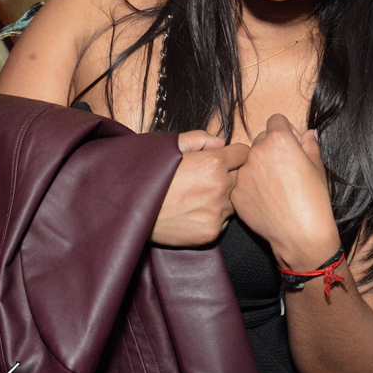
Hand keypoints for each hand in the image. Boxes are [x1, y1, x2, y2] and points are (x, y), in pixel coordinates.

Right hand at [152, 130, 248, 246]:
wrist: (128, 209)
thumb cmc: (149, 174)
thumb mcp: (170, 146)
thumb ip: (200, 139)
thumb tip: (222, 143)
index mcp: (214, 162)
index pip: (244, 153)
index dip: (235, 154)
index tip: (225, 159)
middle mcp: (220, 187)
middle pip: (243, 178)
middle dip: (231, 175)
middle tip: (208, 178)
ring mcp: (217, 212)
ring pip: (235, 201)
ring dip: (224, 197)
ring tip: (198, 196)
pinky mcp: (211, 232)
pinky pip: (224, 221)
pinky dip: (214, 216)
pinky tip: (194, 211)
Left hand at [232, 115, 338, 269]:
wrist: (301, 235)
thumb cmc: (314, 200)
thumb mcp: (318, 167)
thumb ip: (310, 144)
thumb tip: (308, 133)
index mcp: (279, 141)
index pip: (276, 120)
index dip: (286, 131)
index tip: (292, 145)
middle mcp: (257, 152)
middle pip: (261, 139)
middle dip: (271, 148)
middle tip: (285, 168)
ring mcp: (243, 174)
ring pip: (250, 162)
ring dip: (260, 168)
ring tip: (276, 188)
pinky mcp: (236, 194)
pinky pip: (242, 183)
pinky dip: (252, 188)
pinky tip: (267, 201)